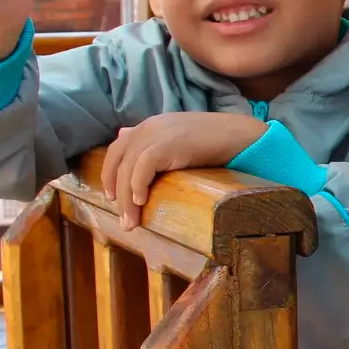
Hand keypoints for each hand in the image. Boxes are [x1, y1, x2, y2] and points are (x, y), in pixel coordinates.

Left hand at [100, 112, 267, 228]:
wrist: (239, 134)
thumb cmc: (214, 140)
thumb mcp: (178, 138)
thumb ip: (154, 141)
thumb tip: (125, 136)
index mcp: (149, 126)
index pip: (117, 149)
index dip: (110, 173)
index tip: (112, 197)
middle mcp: (148, 128)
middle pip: (118, 160)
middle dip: (115, 191)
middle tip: (122, 218)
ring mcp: (156, 135)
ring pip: (128, 169)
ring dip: (126, 200)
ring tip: (131, 222)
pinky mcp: (167, 145)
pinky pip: (142, 168)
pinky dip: (137, 185)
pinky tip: (141, 201)